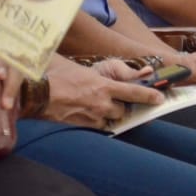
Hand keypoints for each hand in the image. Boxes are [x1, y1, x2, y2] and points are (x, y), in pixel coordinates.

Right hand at [44, 56, 164, 130]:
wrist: (36, 94)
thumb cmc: (55, 76)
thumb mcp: (77, 67)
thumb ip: (92, 71)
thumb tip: (99, 68)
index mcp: (103, 85)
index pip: (133, 91)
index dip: (149, 95)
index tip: (160, 98)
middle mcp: (101, 103)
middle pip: (123, 110)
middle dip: (122, 107)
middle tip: (115, 101)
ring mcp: (92, 117)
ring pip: (110, 120)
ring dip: (108, 116)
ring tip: (97, 108)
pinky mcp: (81, 127)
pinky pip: (96, 127)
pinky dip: (95, 123)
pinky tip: (86, 116)